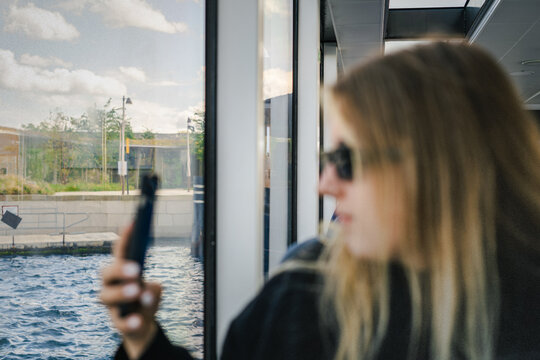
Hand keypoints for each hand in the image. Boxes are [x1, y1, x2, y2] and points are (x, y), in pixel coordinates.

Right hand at [100, 224, 162, 358]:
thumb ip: (153, 288)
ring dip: (121, 292)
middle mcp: (110, 284)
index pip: (121, 251)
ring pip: (105, 296)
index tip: (133, 223)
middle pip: (106, 273)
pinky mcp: (117, 322)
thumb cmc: (146, 298)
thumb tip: (147, 291)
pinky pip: (119, 322)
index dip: (125, 238)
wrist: (142, 324)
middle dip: (119, 269)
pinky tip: (139, 320)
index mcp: (120, 271)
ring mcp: (111, 304)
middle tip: (136, 270)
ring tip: (137, 291)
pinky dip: (129, 321)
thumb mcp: (154, 290)